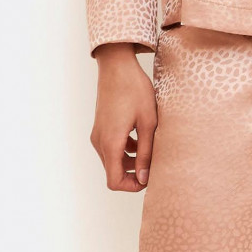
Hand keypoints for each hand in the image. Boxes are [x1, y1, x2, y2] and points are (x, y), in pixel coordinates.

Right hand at [89, 43, 158, 190]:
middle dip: (134, 173)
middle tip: (154, 162)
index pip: (114, 182)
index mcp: (110, 143)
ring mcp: (97, 134)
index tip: (149, 177)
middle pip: (113, 172)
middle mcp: (99, 142)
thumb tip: (145, 179)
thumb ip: (147, 152)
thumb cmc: (135, 91)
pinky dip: (125, 149)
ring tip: (150, 148)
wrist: (117, 66)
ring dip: (130, 161)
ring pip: (113, 160)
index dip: (132, 186)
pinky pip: (111, 147)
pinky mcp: (100, 127)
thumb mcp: (148, 122)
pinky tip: (140, 137)